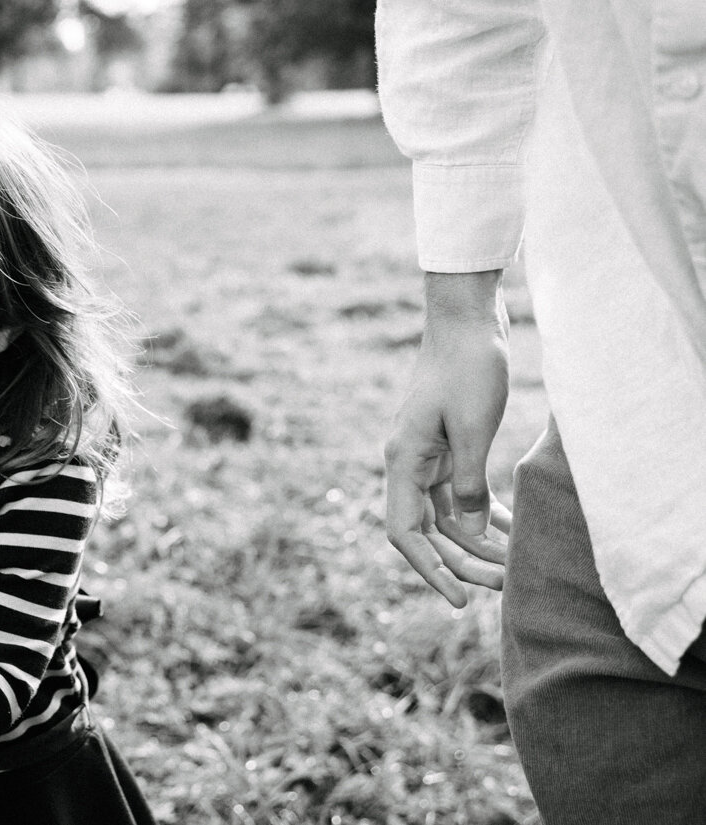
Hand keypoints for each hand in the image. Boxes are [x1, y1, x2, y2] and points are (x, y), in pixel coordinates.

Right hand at [384, 271, 511, 606]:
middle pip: (427, 531)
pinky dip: (483, 515)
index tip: (459, 599)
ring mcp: (426, 456)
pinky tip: (513, 531)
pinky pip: (459, 494)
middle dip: (463, 563)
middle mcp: (407, 463)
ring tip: (515, 566)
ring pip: (446, 517)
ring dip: (477, 543)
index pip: (404, 531)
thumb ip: (468, 484)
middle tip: (505, 587)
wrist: (466, 320)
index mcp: (403, 459)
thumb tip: (470, 536)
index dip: (429, 570)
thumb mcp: (473, 427)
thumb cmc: (467, 367)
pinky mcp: (447, 446)